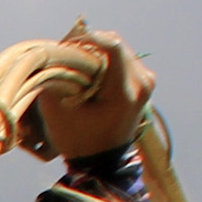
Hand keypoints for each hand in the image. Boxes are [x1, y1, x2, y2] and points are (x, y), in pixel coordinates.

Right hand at [21, 26, 153, 160]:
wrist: (102, 163)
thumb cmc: (77, 140)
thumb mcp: (56, 109)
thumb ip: (54, 76)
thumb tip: (56, 49)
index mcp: (125, 91)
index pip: (112, 46)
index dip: (86, 38)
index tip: (65, 45)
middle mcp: (142, 82)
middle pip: (115, 43)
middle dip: (88, 45)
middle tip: (66, 54)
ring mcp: (146, 81)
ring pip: (118, 48)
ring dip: (95, 52)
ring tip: (75, 64)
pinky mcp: (144, 81)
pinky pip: (122, 58)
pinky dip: (104, 60)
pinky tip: (88, 72)